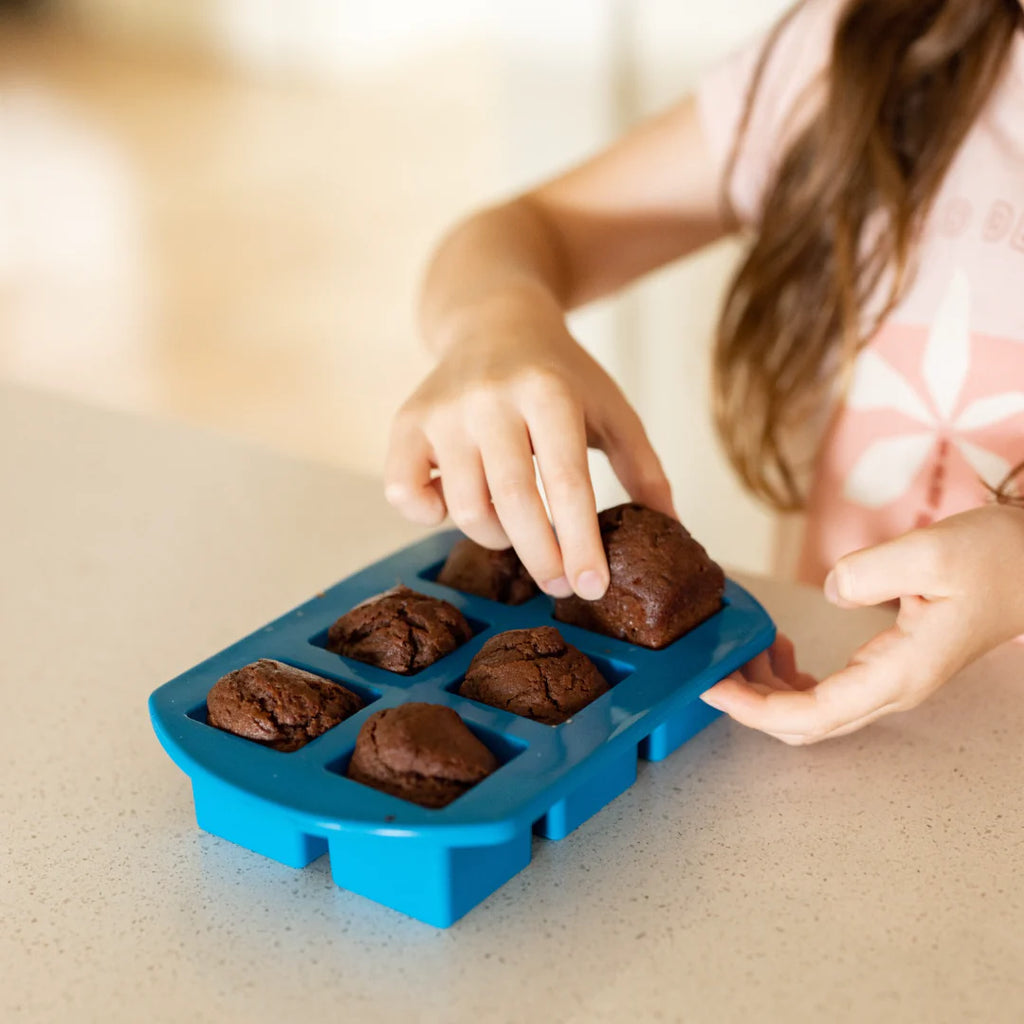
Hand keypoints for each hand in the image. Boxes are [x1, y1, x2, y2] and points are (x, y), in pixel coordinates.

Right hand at [385, 300, 674, 598]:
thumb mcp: (610, 408)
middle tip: (560, 586)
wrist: (494, 320)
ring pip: (464, 507)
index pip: (567, 481)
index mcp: (548, 391)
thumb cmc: (559, 375)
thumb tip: (674, 529)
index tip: (592, 587)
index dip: (580, 542)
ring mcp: (442, 411)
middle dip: (541, 557)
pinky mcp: (406, 424)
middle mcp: (489, 398)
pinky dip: (429, 516)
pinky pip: (404, 494)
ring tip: (520, 531)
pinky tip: (456, 504)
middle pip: (513, 501)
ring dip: (497, 537)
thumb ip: (643, 467)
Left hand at [700, 505, 1023, 743]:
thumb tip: (831, 591)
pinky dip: (793, 679)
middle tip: (712, 669)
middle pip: (806, 724)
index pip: (812, 714)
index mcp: (899, 673)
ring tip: (746, 649)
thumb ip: (870, 572)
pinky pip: (830, 692)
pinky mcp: (891, 667)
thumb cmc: (996, 559)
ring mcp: (893, 682)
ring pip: (816, 712)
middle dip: (752, 704)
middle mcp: (894, 689)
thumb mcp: (931, 553)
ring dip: (770, 690)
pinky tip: (782, 647)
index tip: (713, 688)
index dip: (755, 709)